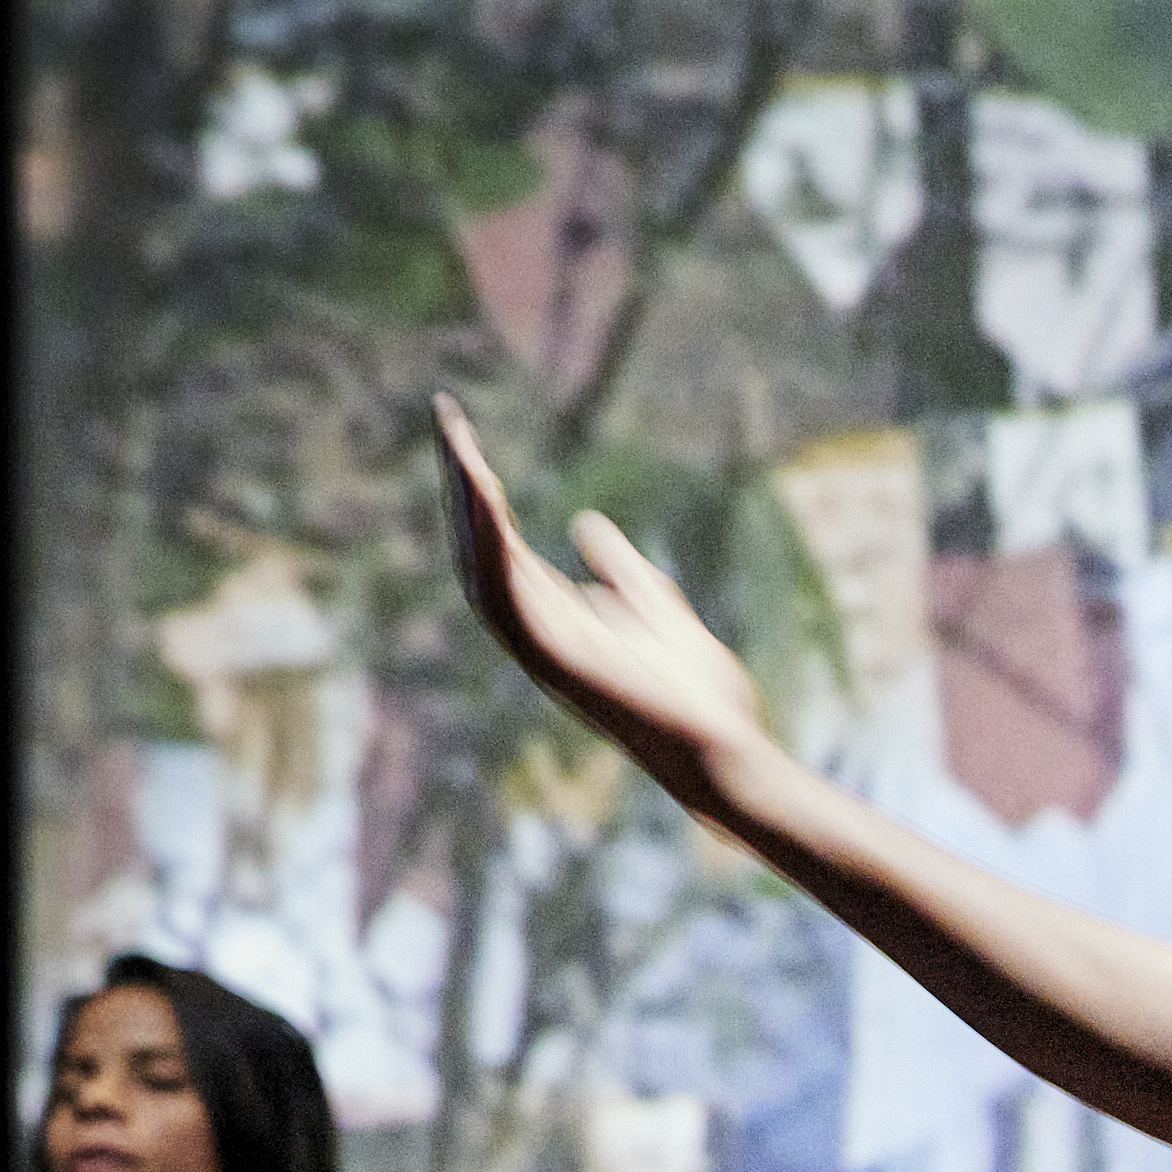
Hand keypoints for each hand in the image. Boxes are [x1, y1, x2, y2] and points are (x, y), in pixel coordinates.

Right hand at [434, 396, 775, 804]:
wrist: (724, 749)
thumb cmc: (696, 695)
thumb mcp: (657, 608)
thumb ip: (621, 571)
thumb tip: (584, 525)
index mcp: (558, 617)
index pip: (502, 547)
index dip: (482, 494)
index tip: (467, 438)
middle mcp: (539, 632)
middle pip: (480, 551)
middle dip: (461, 488)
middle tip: (447, 423)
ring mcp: (544, 650)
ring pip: (482, 570)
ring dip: (467, 509)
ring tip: (458, 446)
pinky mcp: (558, 662)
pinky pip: (508, 599)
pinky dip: (492, 551)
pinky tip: (487, 501)